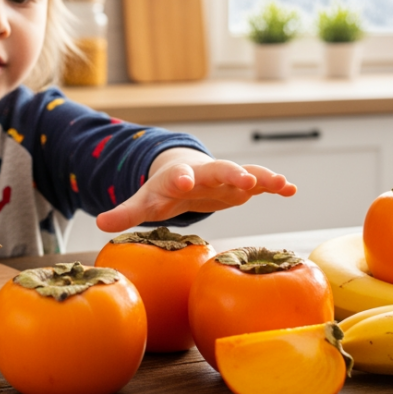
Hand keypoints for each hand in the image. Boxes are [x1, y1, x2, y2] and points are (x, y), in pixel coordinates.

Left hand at [95, 149, 296, 231]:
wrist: (184, 173)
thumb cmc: (163, 190)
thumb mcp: (145, 201)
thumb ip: (126, 212)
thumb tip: (100, 223)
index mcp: (178, 177)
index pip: (178, 176)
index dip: (180, 179)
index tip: (183, 181)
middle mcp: (205, 173)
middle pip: (219, 170)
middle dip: (231, 174)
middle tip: (243, 180)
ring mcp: (226, 178)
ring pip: (246, 174)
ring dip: (262, 178)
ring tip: (280, 184)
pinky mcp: (241, 186)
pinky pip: (261, 183)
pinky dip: (275, 185)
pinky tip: (292, 189)